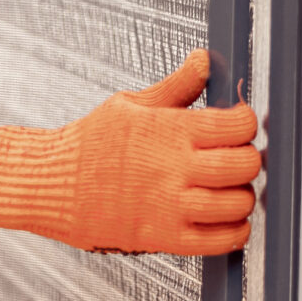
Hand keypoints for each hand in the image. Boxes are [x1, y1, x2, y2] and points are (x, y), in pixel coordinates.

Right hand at [0, 50, 260, 255]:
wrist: (53, 184)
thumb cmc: (90, 142)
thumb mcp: (130, 104)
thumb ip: (176, 86)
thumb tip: (204, 59)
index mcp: (169, 130)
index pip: (238, 124)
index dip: (246, 122)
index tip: (238, 124)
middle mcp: (174, 168)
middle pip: (245, 165)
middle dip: (248, 159)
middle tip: (236, 157)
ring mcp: (170, 205)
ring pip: (238, 204)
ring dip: (242, 196)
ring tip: (228, 189)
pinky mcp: (163, 237)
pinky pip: (219, 240)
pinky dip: (234, 231)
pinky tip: (225, 218)